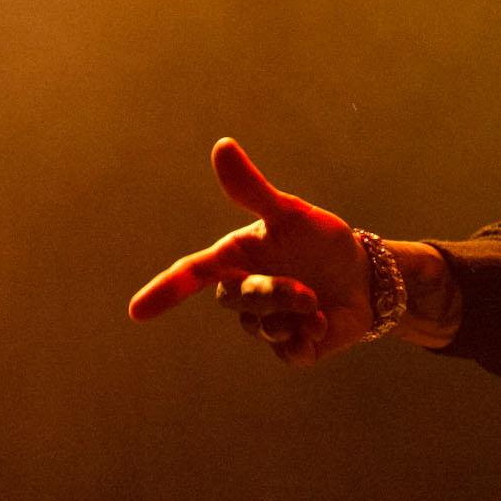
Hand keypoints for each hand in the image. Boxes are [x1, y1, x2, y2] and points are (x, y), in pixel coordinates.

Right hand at [127, 139, 376, 366]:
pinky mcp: (291, 349)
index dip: (164, 291)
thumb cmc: (320, 240)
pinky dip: (308, 338)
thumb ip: (253, 190)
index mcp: (235, 260)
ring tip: (317, 303)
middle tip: (306, 288)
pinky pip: (287, 353)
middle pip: (239, 301)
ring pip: (264, 328)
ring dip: (295, 313)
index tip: (135, 311)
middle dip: (274, 292)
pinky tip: (323, 323)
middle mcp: (244, 293)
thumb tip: (222, 146)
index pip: (191, 274)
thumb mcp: (290, 213)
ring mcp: (265, 325)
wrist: (365, 278)